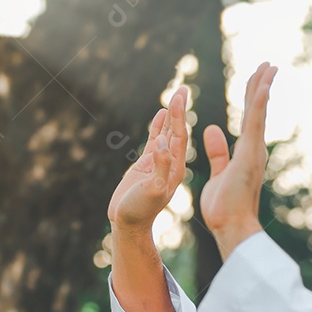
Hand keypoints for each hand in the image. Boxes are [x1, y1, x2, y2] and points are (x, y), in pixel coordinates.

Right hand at [107, 86, 189, 232]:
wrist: (129, 224)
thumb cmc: (141, 210)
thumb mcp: (153, 190)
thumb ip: (160, 167)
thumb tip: (163, 143)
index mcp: (175, 167)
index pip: (179, 136)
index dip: (180, 116)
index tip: (180, 97)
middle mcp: (170, 162)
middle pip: (177, 130)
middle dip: (179, 110)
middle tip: (183, 88)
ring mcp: (159, 162)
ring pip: (167, 132)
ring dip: (171, 114)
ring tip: (176, 95)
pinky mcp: (147, 164)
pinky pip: (155, 140)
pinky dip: (158, 126)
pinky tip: (161, 113)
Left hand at [200, 62, 277, 241]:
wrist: (231, 227)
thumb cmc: (224, 207)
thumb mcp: (218, 172)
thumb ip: (217, 151)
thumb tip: (212, 129)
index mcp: (247, 152)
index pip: (250, 117)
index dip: (253, 96)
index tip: (257, 77)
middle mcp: (254, 149)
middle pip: (257, 109)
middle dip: (262, 84)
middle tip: (269, 63)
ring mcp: (254, 151)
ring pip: (259, 113)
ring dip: (263, 88)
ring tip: (269, 66)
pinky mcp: (249, 156)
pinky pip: (254, 125)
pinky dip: (258, 106)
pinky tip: (262, 87)